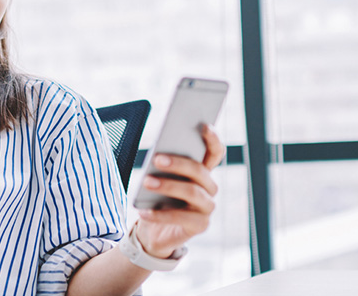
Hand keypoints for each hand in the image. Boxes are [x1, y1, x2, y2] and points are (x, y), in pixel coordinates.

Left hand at [135, 124, 224, 257]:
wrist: (154, 231)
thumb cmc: (156, 198)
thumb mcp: (159, 178)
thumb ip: (163, 165)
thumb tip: (158, 154)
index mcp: (202, 172)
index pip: (215, 153)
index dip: (213, 139)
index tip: (203, 125)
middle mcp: (209, 188)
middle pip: (199, 171)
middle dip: (178, 163)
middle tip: (156, 159)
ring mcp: (207, 207)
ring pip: (192, 192)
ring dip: (167, 185)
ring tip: (146, 182)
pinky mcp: (200, 225)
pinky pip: (180, 217)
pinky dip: (159, 214)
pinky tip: (142, 210)